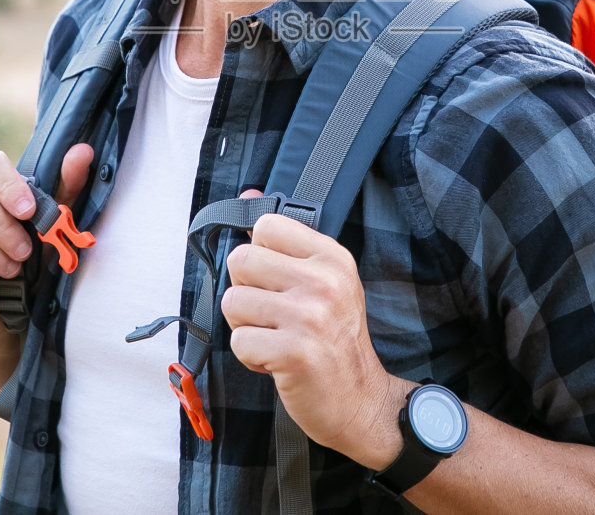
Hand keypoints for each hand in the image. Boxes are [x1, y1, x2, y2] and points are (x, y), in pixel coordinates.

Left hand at [220, 209, 410, 468]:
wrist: (362, 401)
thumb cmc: (335, 339)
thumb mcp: (324, 281)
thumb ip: (286, 241)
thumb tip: (247, 194)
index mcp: (332, 257)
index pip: (266, 225)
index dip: (260, 255)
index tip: (277, 282)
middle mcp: (323, 281)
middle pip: (240, 260)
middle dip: (246, 292)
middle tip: (274, 315)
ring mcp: (309, 316)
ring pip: (232, 302)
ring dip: (246, 327)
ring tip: (276, 338)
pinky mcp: (293, 352)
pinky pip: (239, 341)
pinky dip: (251, 357)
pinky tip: (277, 360)